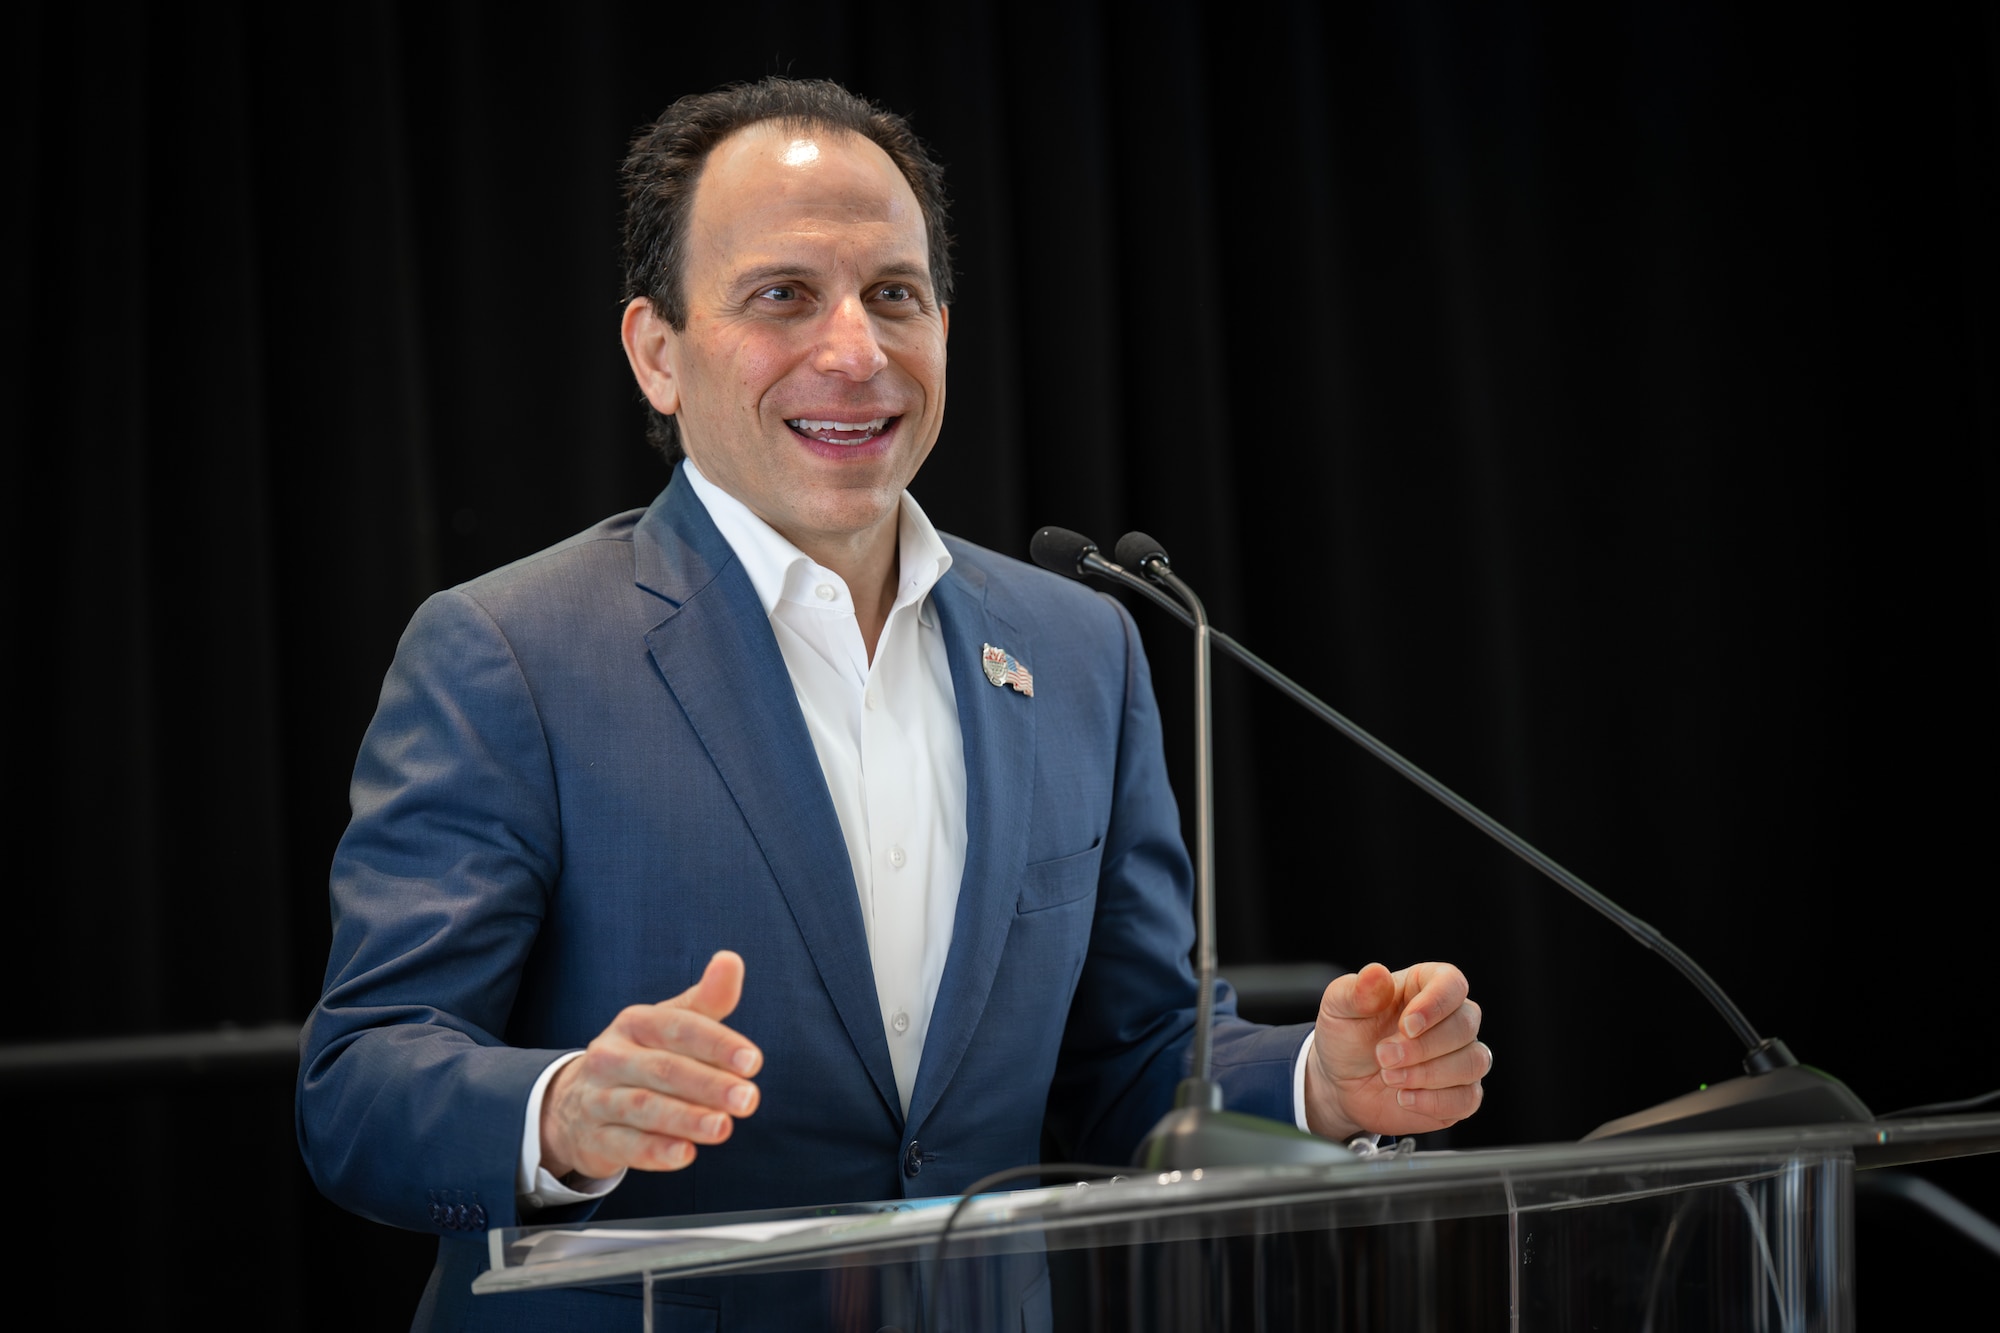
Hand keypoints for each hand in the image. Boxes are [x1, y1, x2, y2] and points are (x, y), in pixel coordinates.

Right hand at [539, 950, 762, 1178]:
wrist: (575, 1104)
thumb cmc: (641, 1057)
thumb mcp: (670, 1025)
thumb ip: (706, 1000)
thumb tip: (731, 960)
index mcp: (635, 1023)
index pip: (678, 1027)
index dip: (717, 1043)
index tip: (753, 1061)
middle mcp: (612, 1057)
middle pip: (663, 1069)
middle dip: (709, 1084)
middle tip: (748, 1099)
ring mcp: (598, 1098)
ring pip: (643, 1108)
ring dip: (686, 1118)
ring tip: (722, 1128)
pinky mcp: (594, 1138)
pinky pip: (624, 1146)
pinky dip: (655, 1152)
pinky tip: (685, 1154)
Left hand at [1303, 961, 1488, 1139]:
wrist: (1342, 1083)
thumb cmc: (1347, 1036)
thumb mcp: (1338, 1008)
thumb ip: (1356, 992)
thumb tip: (1376, 973)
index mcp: (1426, 985)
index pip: (1452, 984)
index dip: (1435, 1005)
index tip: (1405, 1026)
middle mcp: (1452, 1018)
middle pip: (1465, 1026)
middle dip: (1422, 1047)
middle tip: (1383, 1056)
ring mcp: (1461, 1056)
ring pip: (1473, 1062)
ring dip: (1429, 1075)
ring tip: (1389, 1077)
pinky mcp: (1461, 1093)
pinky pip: (1468, 1098)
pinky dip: (1435, 1101)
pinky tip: (1404, 1098)